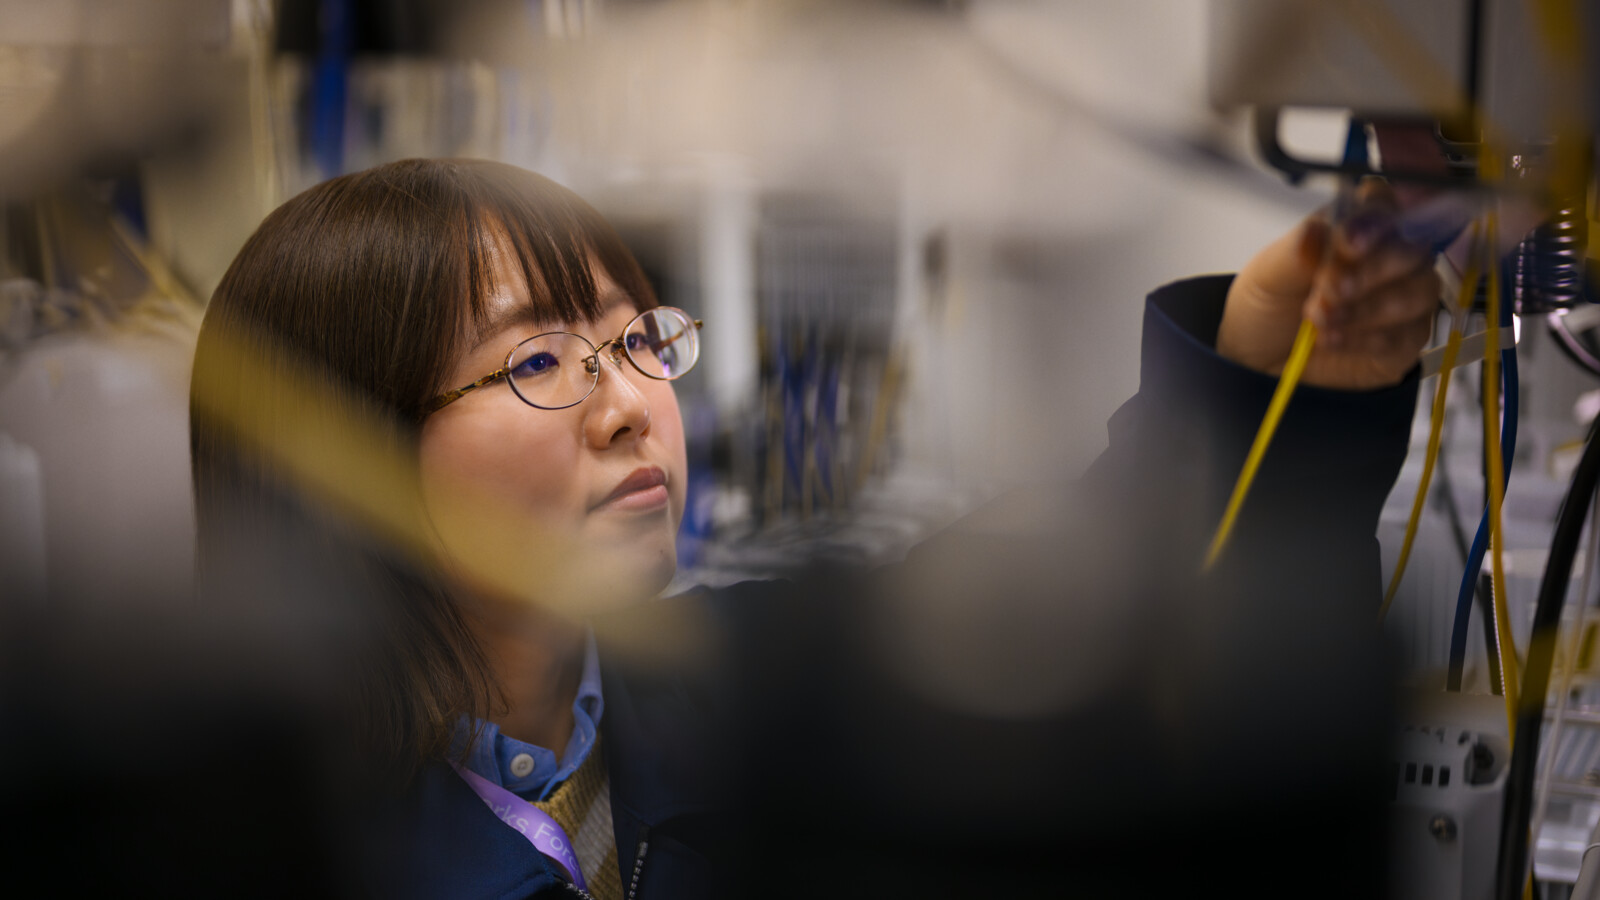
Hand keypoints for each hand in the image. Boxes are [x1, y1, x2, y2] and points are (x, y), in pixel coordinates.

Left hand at [1217, 180, 1438, 389]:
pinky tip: (1332, 339)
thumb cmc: (1267, 309)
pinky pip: (1407, 333)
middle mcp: (1389, 256)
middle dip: (1369, 271)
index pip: (1383, 204)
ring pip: (1418, 292)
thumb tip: (1316, 231)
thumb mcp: (1267, 277)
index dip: (1373, 220)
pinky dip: (1366, 337)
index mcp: (1354, 227)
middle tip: (1327, 291)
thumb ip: (1295, 252)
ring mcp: (1404, 297)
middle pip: (1410, 248)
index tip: (1348, 244)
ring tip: (1320, 321)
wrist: (1259, 364)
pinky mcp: (1405, 339)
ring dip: (1367, 308)